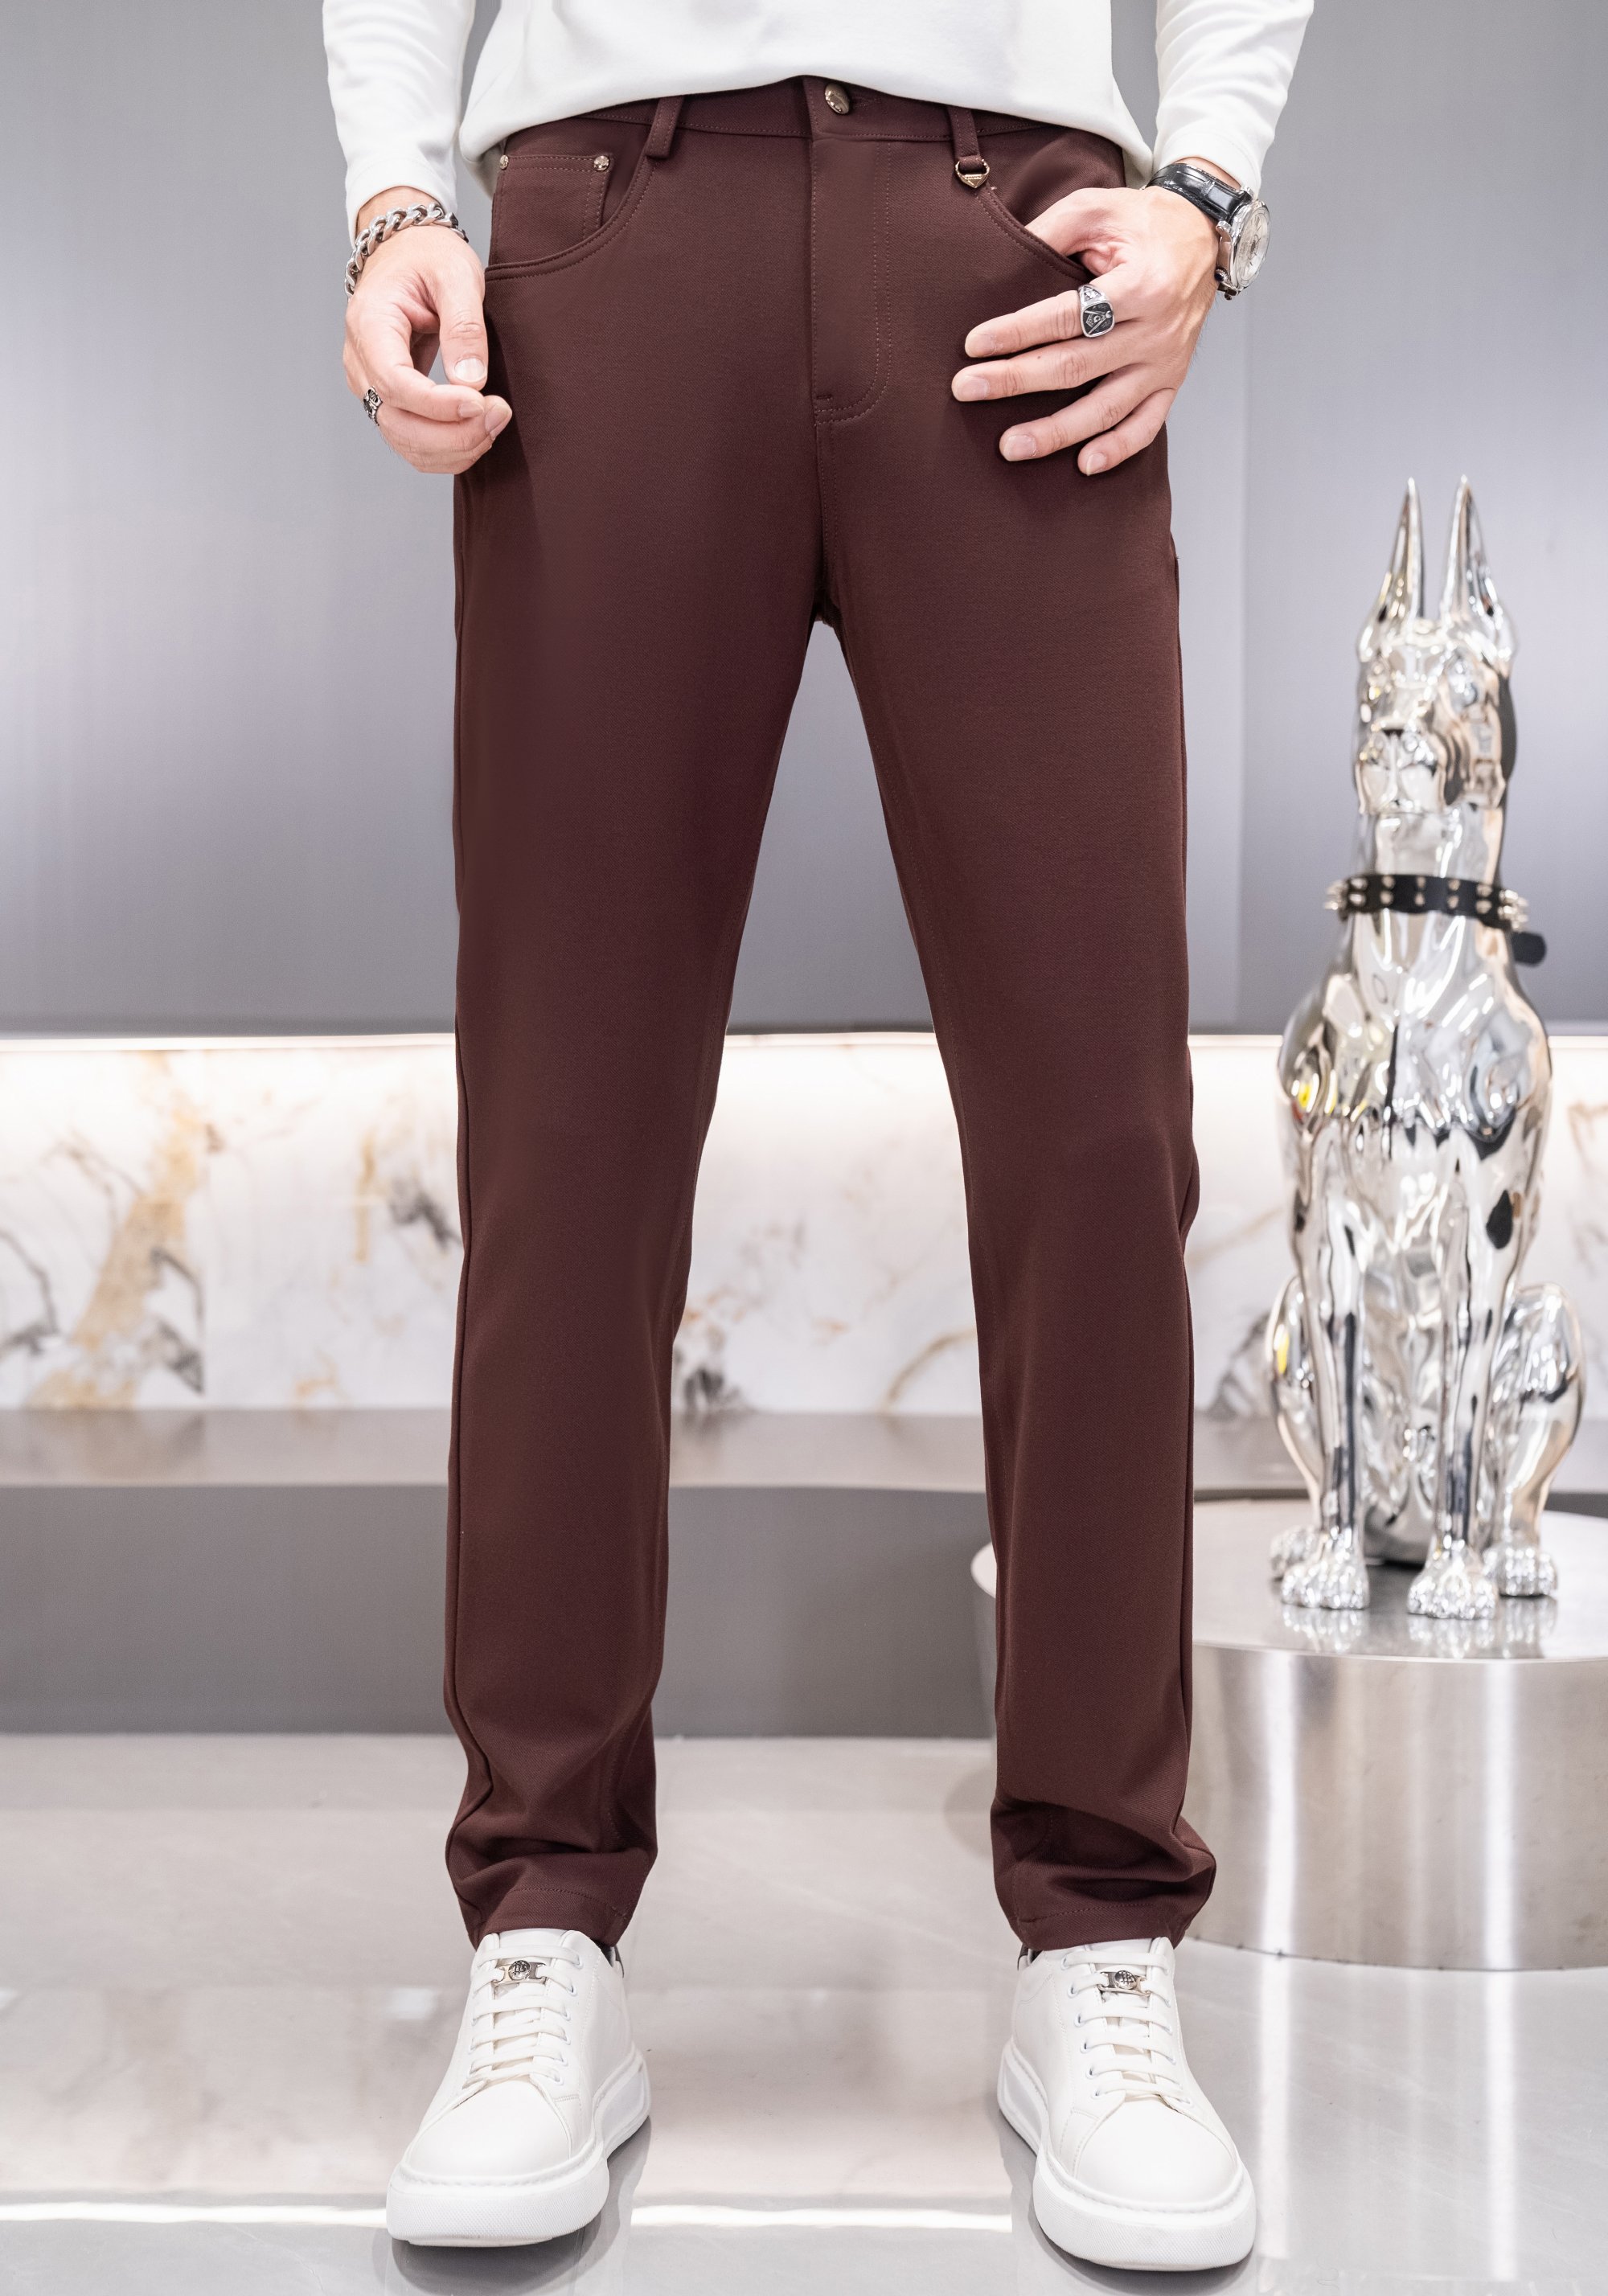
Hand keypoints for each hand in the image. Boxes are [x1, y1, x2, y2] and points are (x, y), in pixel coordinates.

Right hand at [343, 186, 511, 473]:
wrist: (408, 254)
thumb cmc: (429, 257)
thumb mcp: (455, 275)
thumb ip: (464, 325)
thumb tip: (470, 380)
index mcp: (369, 324)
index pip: (395, 382)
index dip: (437, 404)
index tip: (480, 403)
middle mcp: (361, 362)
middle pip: (396, 422)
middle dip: (451, 433)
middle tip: (499, 415)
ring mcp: (371, 386)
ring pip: (404, 442)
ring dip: (453, 447)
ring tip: (495, 422)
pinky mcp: (390, 401)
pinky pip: (412, 442)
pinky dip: (447, 450)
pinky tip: (479, 433)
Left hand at [952, 167, 1227, 471]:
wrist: (1203, 236)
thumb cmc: (1143, 223)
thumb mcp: (1097, 207)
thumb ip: (1050, 231)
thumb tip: (999, 262)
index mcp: (1140, 284)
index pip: (1067, 315)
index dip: (1018, 331)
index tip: (975, 344)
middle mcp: (1155, 330)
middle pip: (1077, 366)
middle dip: (1017, 380)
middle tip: (967, 389)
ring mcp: (1164, 363)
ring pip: (1106, 407)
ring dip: (1056, 432)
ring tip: (1010, 446)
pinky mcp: (1170, 382)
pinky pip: (1146, 426)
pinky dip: (1117, 449)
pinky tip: (1083, 465)